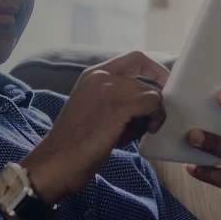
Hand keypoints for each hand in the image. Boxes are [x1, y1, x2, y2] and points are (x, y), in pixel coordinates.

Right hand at [20, 51, 167, 204]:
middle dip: (160, 85)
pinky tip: (148, 131)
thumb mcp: (92, 109)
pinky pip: (153, 104)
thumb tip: (147, 102)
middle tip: (162, 107)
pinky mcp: (119, 106)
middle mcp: (100, 76)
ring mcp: (110, 89)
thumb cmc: (75, 144)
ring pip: (151, 91)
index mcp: (91, 75)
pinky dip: (156, 118)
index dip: (152, 68)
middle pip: (145, 69)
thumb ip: (115, 98)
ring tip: (143, 129)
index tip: (162, 84)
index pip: (133, 58)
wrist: (58, 161)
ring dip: (154, 111)